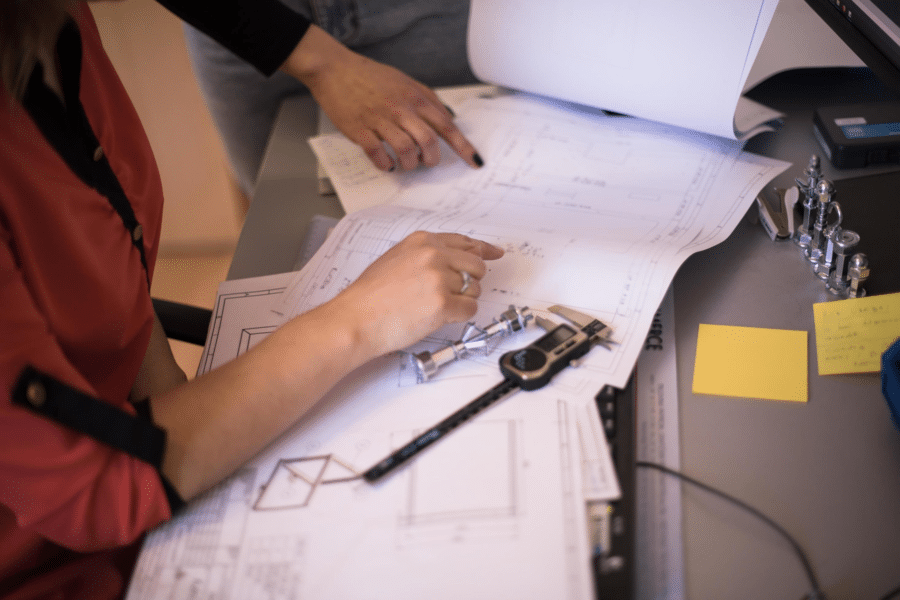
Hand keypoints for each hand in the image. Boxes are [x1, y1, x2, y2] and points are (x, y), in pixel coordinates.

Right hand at [281, 26, 483, 171]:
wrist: (335, 69)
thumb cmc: (371, 77)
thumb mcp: (406, 82)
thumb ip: (427, 101)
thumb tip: (447, 120)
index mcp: (416, 97)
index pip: (446, 125)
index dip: (463, 146)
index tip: (474, 161)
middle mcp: (401, 108)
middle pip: (428, 141)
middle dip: (432, 159)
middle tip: (428, 162)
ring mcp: (380, 119)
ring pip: (406, 150)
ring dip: (410, 164)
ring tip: (406, 163)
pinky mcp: (360, 130)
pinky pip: (378, 154)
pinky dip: (386, 165)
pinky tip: (387, 163)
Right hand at [329, 231, 503, 355]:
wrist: (355, 319)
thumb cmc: (369, 296)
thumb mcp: (396, 259)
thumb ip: (425, 256)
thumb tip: (452, 261)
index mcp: (422, 242)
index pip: (465, 242)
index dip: (484, 249)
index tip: (496, 252)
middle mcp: (433, 255)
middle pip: (476, 265)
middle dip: (470, 281)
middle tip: (452, 294)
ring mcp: (439, 279)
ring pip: (474, 289)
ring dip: (461, 300)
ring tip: (434, 306)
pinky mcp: (442, 303)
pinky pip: (470, 309)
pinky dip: (460, 315)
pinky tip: (439, 316)